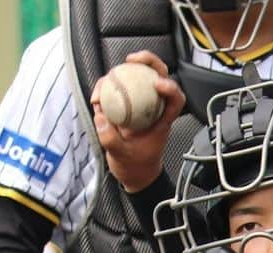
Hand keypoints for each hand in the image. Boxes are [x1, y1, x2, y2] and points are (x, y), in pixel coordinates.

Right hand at [92, 51, 185, 192]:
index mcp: (162, 121)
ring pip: (137, 77)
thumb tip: (101, 118)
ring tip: (106, 80)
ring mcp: (140, 104)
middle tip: (131, 60)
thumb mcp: (123, 157)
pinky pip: (117, 88)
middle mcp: (153, 108)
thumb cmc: (136, 166)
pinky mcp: (125, 105)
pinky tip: (96, 97)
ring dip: (122, 71)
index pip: (175, 99)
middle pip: (157, 76)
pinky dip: (105, 87)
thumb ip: (111, 140)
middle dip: (148, 61)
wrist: (132, 173)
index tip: (158, 85)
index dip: (171, 87)